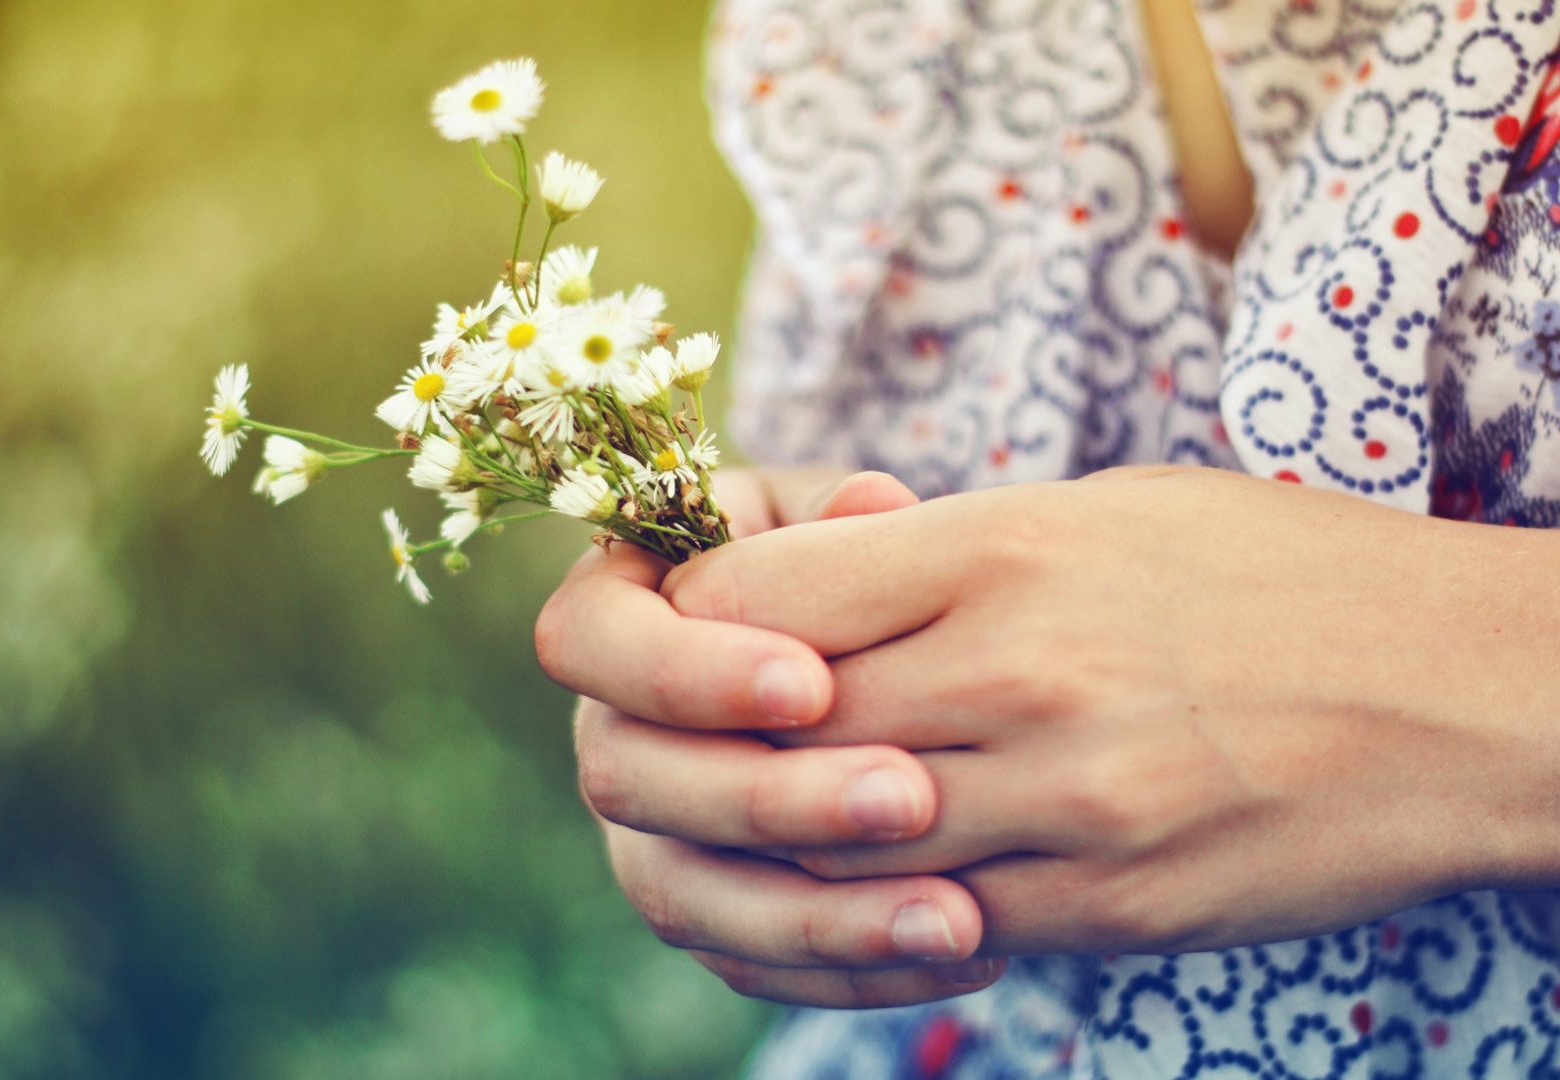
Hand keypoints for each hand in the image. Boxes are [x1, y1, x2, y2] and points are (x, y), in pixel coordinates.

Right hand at [541, 468, 1008, 1006]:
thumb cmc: (854, 556)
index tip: (812, 683)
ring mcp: (647, 831)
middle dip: (768, 798)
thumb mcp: (850, 519)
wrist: (891, 645)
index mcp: (615, 611)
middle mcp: (610, 729)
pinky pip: (752, 963)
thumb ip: (848, 521)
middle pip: (630, 782)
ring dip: (818, 917)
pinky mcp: (708, 911)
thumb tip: (873, 506)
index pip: (589, 643)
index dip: (684, 672)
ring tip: (957, 918)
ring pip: (684, 896)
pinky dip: (855, 968)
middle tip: (909, 796)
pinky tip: (970, 952)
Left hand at [657, 467, 1559, 958]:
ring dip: (770, 846)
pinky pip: (933, 929)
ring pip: (830, 851)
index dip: (692, 623)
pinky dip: (871, 918)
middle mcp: (1016, 677)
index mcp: (1003, 548)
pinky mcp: (1108, 906)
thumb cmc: (1289, 575)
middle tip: (693, 745)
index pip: (755, 598)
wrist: (1478, 697)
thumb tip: (802, 587)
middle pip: (766, 733)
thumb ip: (946, 553)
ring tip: (760, 826)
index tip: (701, 633)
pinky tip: (866, 893)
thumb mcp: (1110, 511)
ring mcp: (1062, 806)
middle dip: (704, 744)